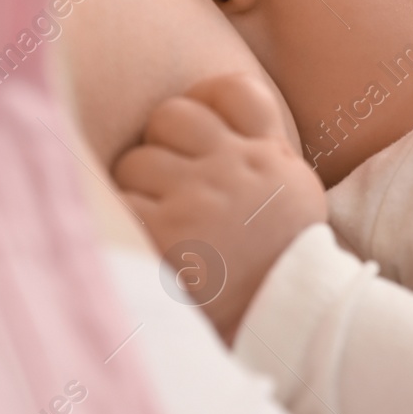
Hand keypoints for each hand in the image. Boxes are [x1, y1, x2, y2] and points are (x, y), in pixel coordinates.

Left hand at [114, 73, 326, 342]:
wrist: (281, 322)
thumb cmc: (278, 259)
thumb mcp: (292, 191)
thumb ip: (262, 146)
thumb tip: (217, 104)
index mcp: (266, 156)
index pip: (234, 91)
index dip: (205, 100)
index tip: (195, 131)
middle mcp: (234, 168)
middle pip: (171, 116)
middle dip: (161, 146)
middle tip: (168, 185)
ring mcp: (198, 199)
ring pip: (137, 161)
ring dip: (137, 190)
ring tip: (159, 223)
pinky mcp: (166, 233)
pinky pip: (120, 202)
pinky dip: (124, 221)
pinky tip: (145, 244)